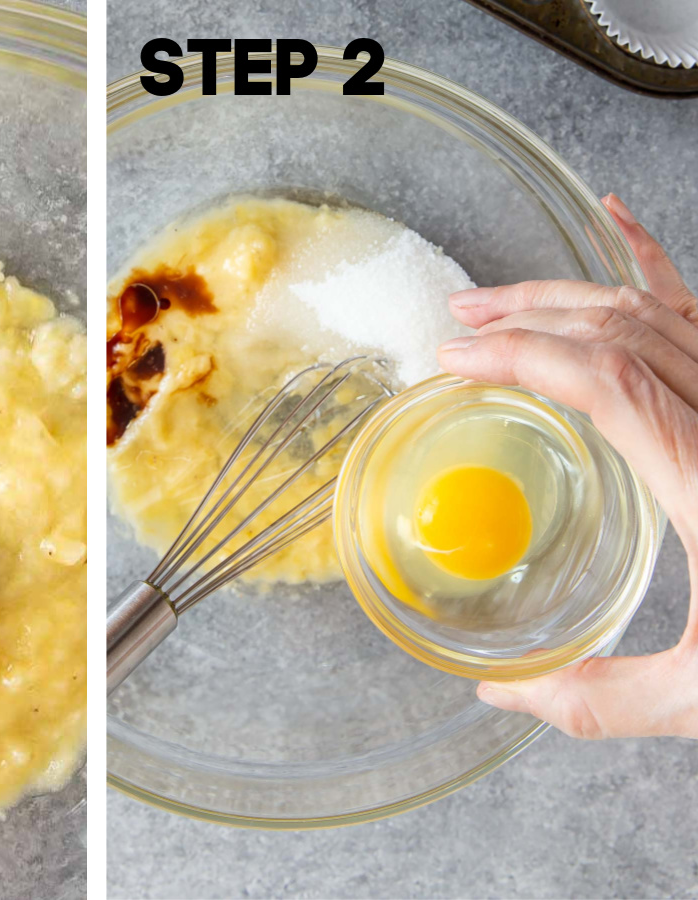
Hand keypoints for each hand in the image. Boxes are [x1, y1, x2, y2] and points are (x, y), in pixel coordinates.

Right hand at [437, 193, 697, 739]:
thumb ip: (598, 698)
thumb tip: (499, 692)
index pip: (602, 378)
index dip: (518, 358)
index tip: (455, 361)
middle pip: (619, 328)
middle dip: (527, 316)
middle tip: (459, 323)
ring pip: (655, 307)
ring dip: (570, 294)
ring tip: (501, 300)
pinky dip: (655, 259)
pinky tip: (620, 220)